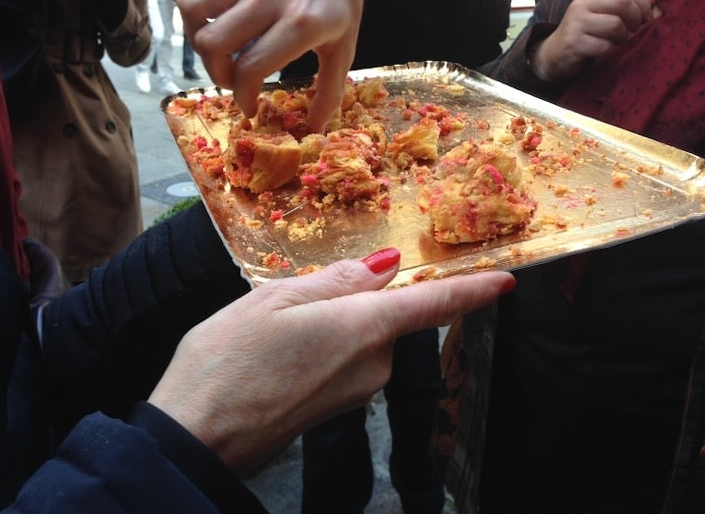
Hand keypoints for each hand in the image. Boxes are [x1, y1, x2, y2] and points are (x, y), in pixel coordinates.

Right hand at [148, 248, 514, 474]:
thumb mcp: (276, 299)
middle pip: (388, 316)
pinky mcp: (338, 407)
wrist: (198, 438)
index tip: (507, 280)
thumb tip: (385, 267)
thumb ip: (337, 281)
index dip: (473, 289)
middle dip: (358, 298)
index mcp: (364, 329)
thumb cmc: (228, 361)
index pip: (434, 305)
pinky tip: (279, 351)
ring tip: (274, 327)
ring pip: (363, 337)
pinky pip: (347, 360)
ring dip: (334, 322)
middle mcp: (374, 365)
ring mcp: (357, 392)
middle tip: (297, 296)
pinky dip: (326, 346)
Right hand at [169, 0, 366, 132]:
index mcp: (301, 22)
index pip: (252, 68)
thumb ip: (330, 91)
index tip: (248, 106)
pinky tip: (203, 10)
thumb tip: (314, 130)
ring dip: (196, 37)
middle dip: (217, 74)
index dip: (243, 96)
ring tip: (218, 48)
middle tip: (233, 79)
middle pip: (212, 43)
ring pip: (190, 9)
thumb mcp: (345, 48)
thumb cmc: (338, 2)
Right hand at [530, 0, 659, 81]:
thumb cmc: (584, 33)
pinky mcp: (574, 43)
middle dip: (635, 18)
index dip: (641, 3)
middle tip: (634, 30)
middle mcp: (582, 4)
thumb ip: (627, 4)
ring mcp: (576, 23)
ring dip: (624, 36)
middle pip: (621, 2)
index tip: (645, 18)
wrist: (554, 54)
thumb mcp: (604, 14)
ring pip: (615, 24)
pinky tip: (608, 50)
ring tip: (619, 41)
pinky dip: (612, 50)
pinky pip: (604, 46)